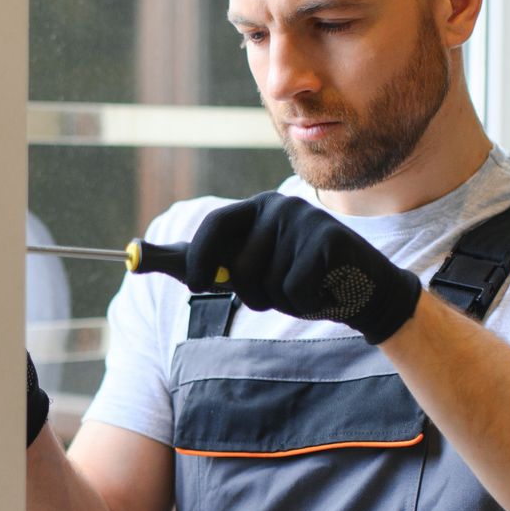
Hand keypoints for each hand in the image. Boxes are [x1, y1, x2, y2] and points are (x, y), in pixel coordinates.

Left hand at [186, 192, 420, 343]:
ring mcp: (305, 220)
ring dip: (285, 302)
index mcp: (259, 208)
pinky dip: (307, 304)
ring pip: (268, 285)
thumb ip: (208, 263)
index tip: (194, 286)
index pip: (215, 225)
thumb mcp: (254, 270)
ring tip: (308, 288)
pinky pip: (294, 291)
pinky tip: (325, 291)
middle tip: (279, 295)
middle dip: (254, 295)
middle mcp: (280, 206)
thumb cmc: (303, 280)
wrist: (365, 290)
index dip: (198, 258)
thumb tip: (144, 257)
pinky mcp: (328, 240)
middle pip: (240, 267)